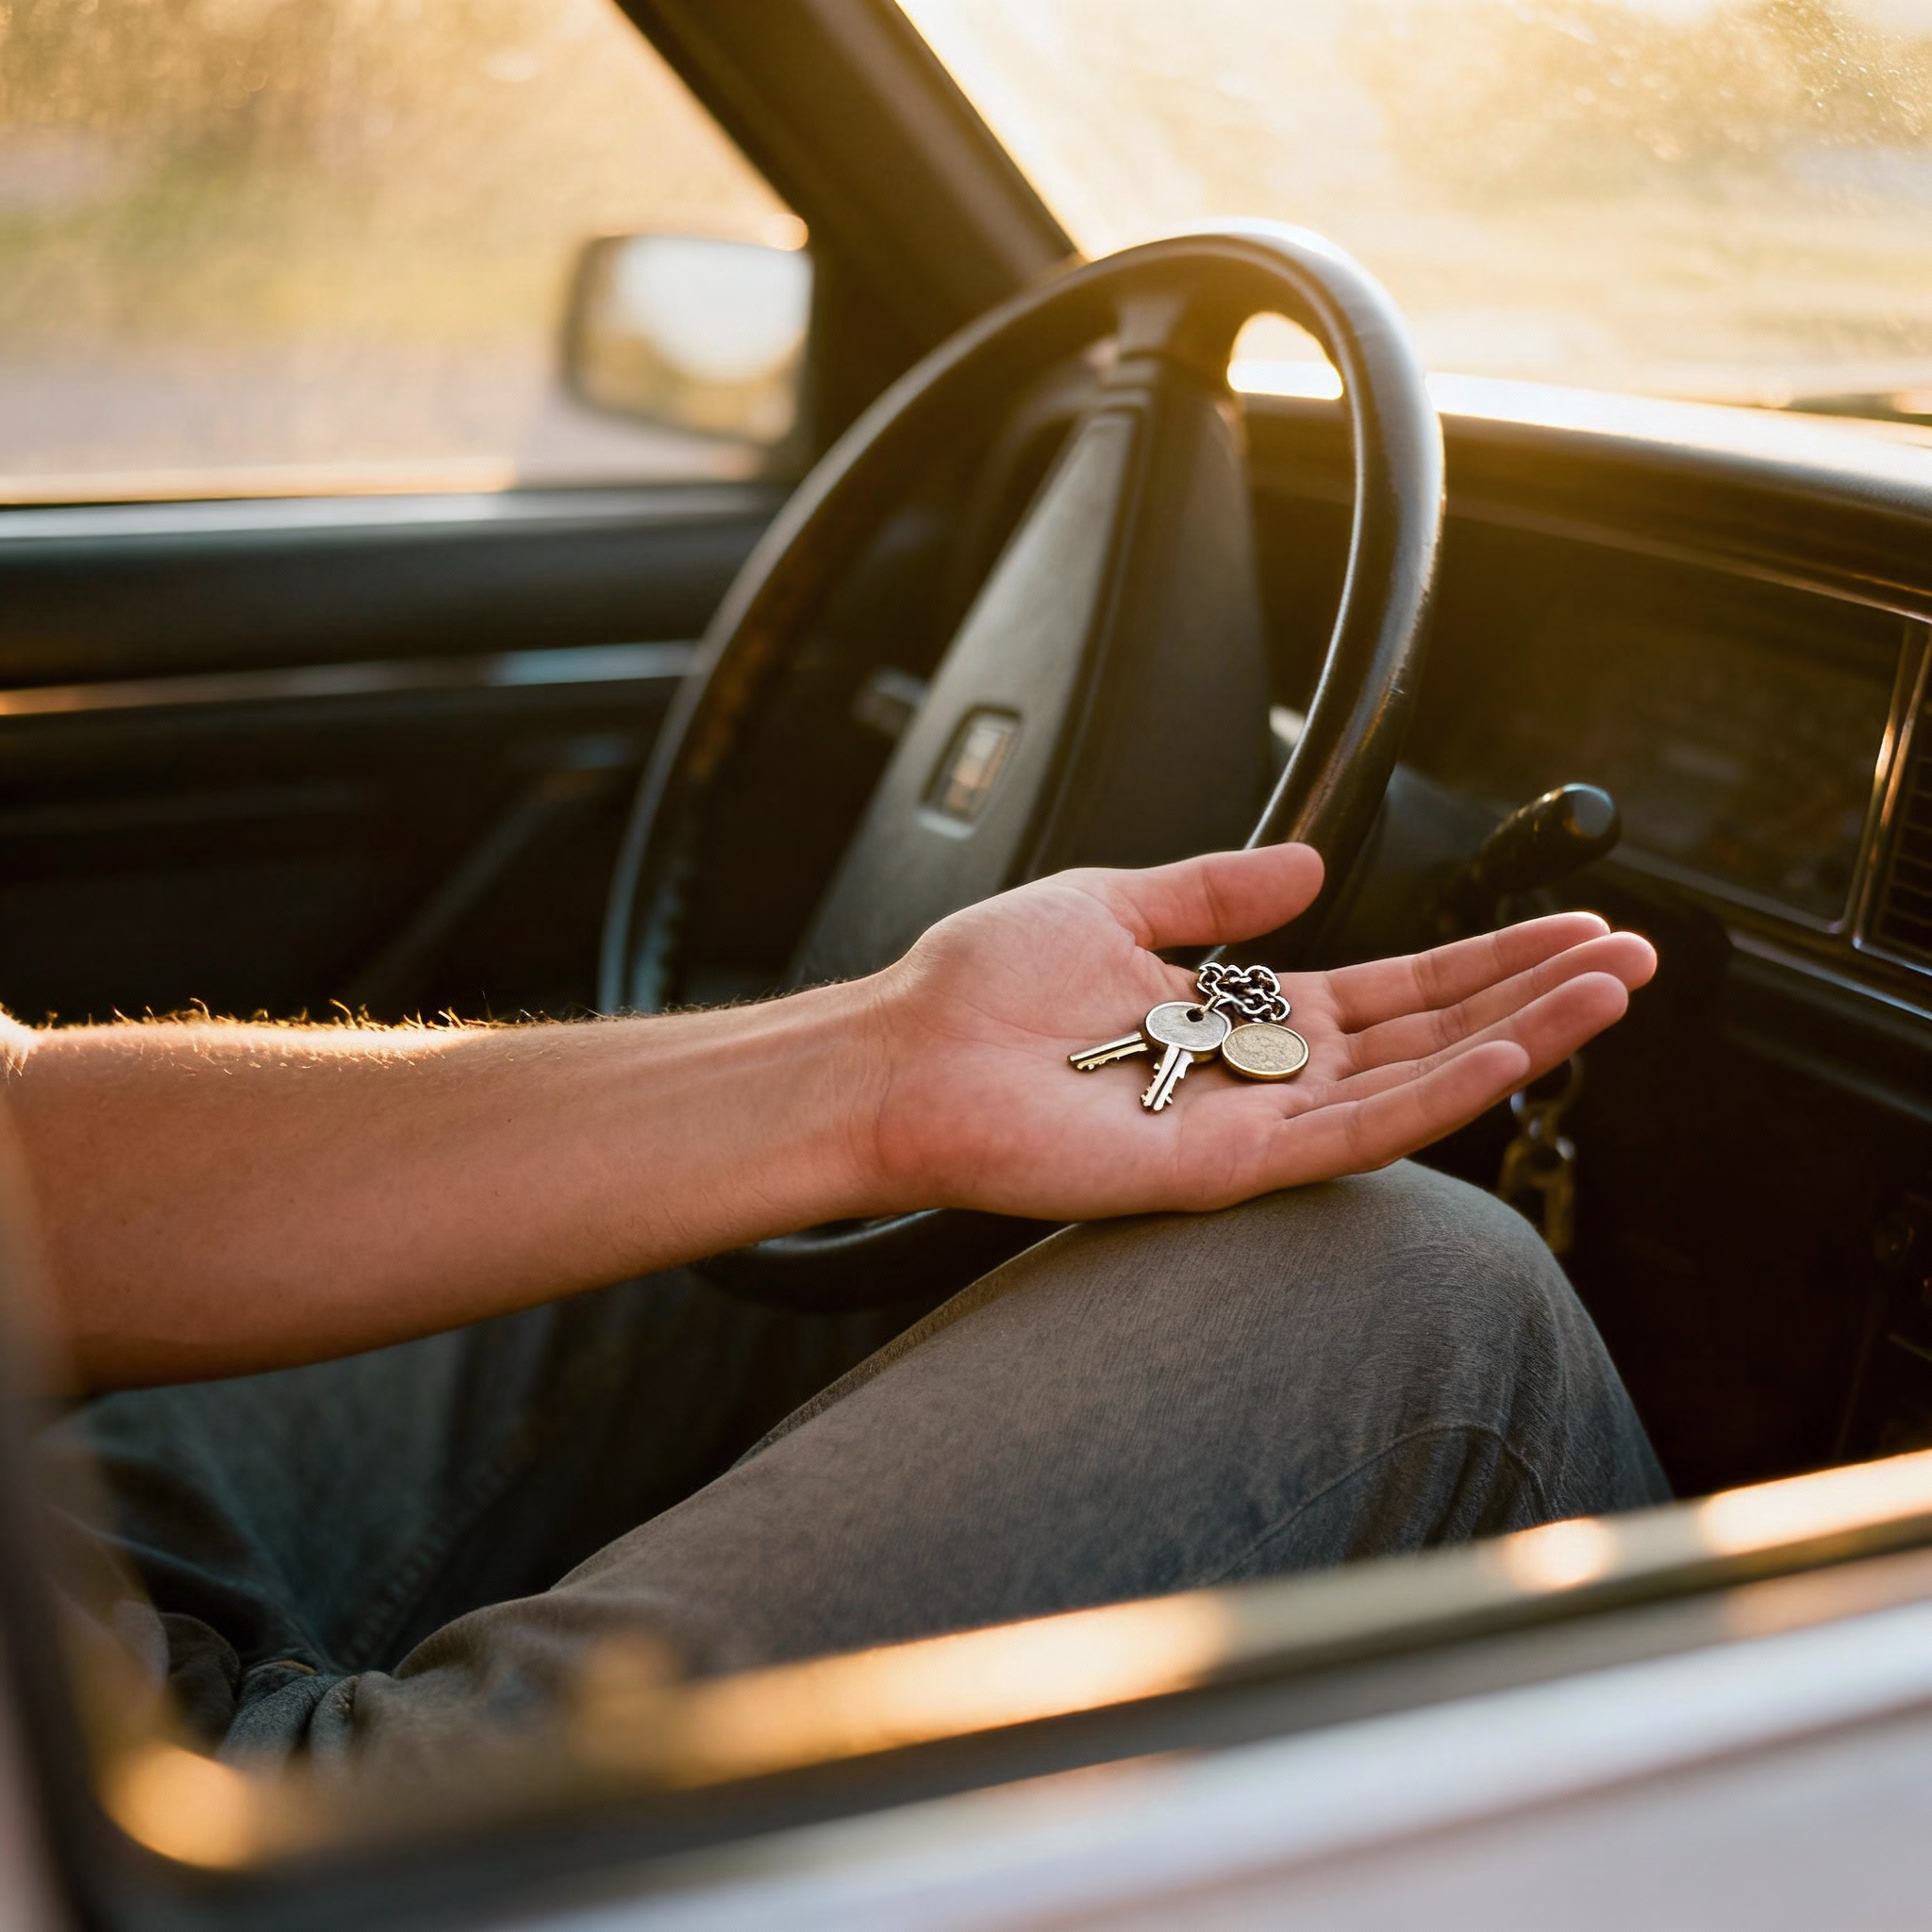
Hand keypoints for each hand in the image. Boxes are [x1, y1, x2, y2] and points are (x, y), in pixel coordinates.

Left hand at [862, 843, 1654, 1219]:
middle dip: (1533, 994)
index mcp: (1244, 1015)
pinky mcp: (1222, 1169)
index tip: (1568, 924)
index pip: (1396, 991)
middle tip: (1632, 956)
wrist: (901, 1051)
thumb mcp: (1116, 904)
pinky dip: (1433, 1097)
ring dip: (1516, 1036)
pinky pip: (1347, 1133)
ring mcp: (1251, 1127)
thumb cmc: (982, 988)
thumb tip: (1308, 864)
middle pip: (1429, 1037)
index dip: (1484, 960)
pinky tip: (1508, 1052)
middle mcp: (1262, 1077)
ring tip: (1606, 991)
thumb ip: (1219, 892)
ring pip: (1413, 1085)